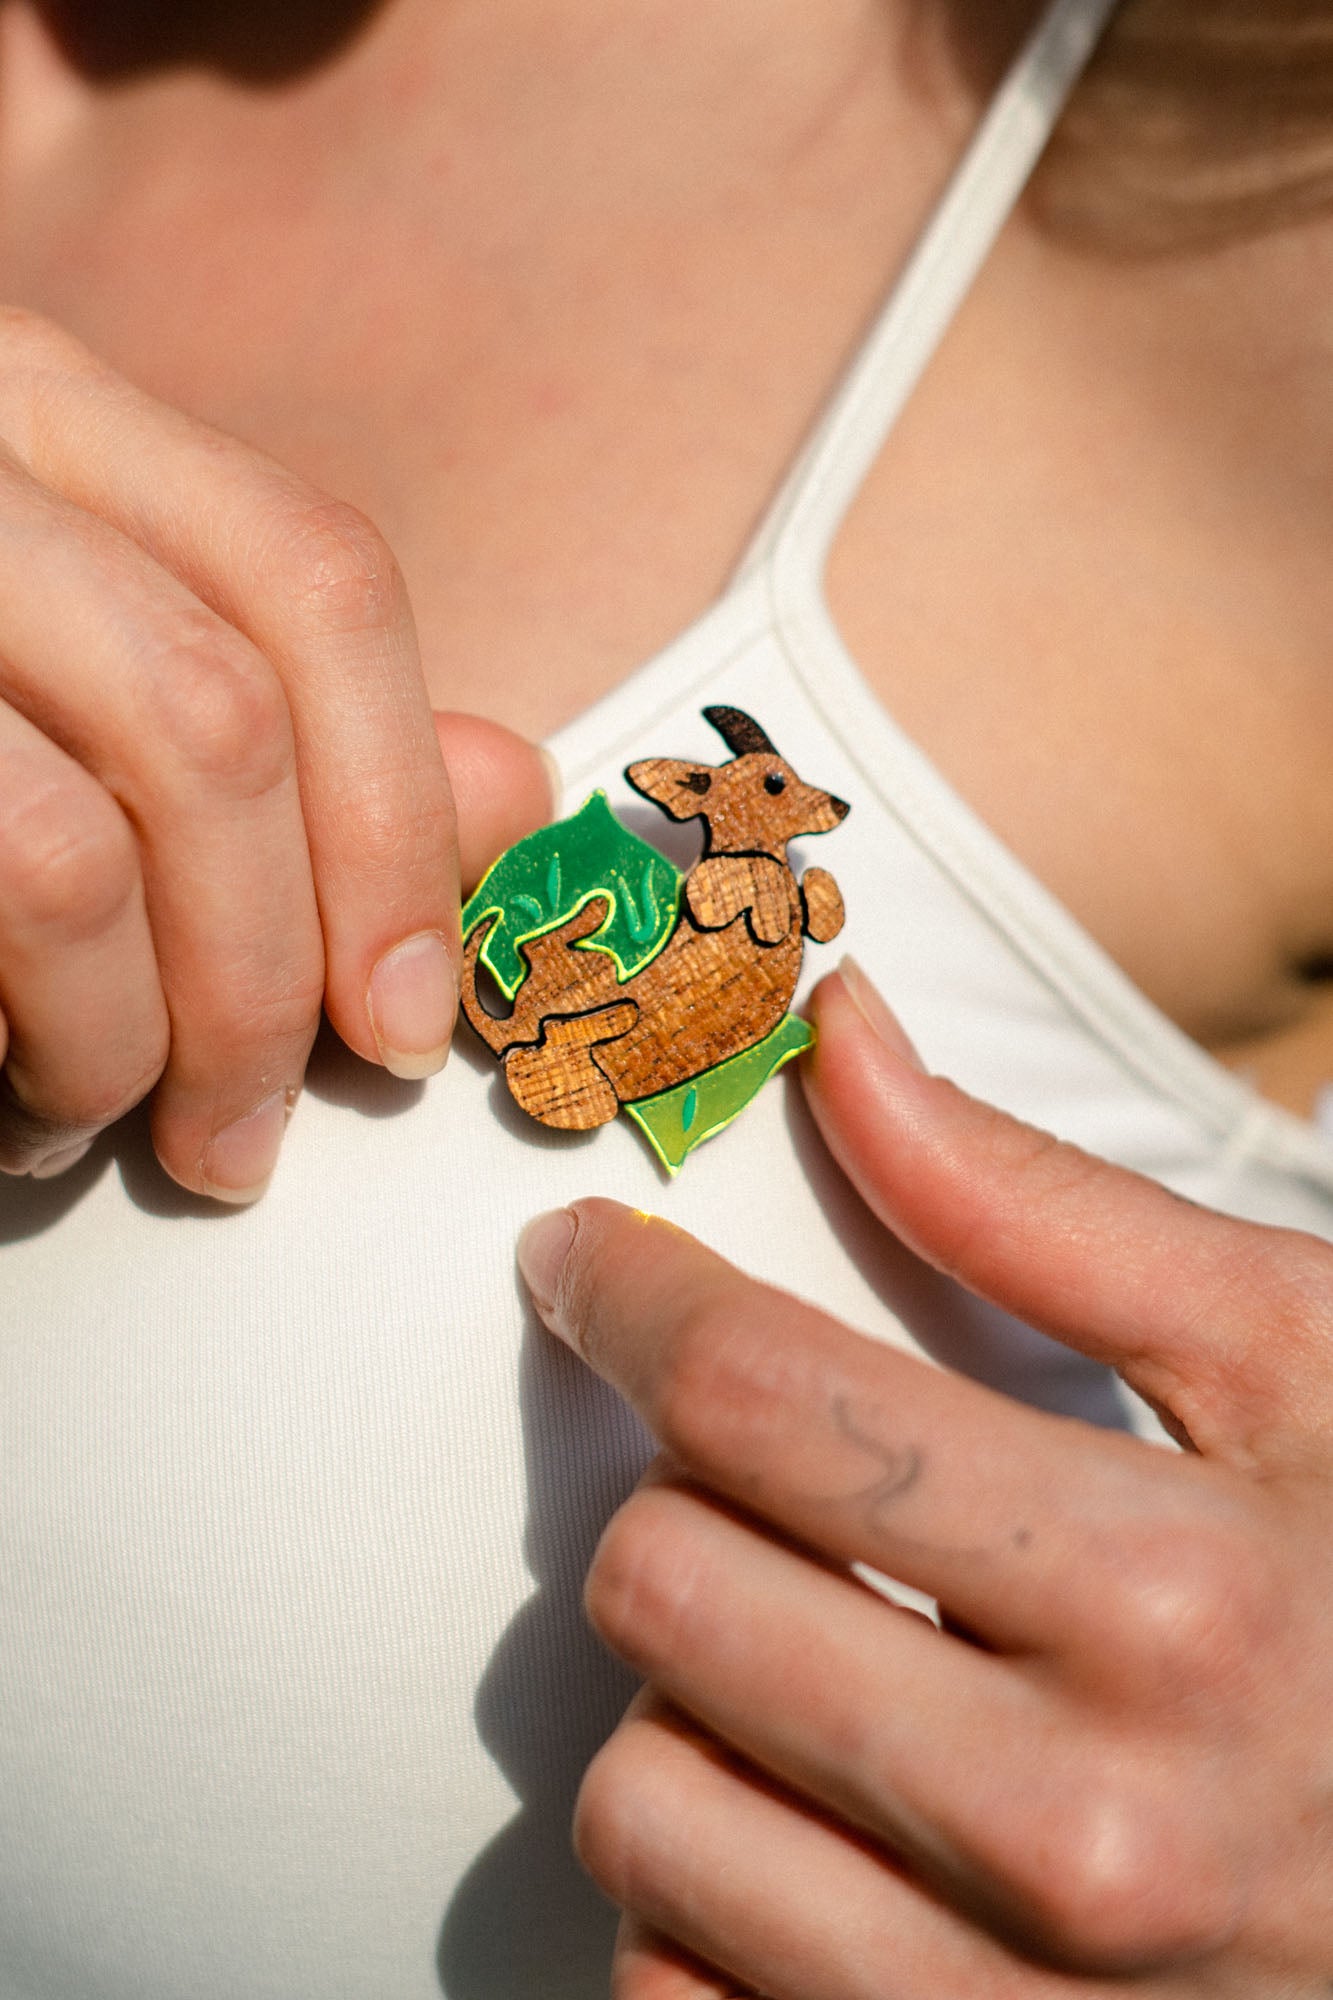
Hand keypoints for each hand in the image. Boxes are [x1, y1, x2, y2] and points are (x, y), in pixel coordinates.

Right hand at [0, 309, 551, 1198]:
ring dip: (121, 1046)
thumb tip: (512, 792)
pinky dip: (4, 1055)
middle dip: (273, 978)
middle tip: (254, 1131)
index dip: (398, 819)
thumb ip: (293, 707)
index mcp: (48, 417)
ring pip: (68, 855)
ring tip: (100, 1118)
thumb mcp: (83, 654)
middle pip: (217, 730)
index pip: (314, 579)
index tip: (417, 1008)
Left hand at [518, 961, 1332, 1997]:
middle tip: (761, 1486)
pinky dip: (705, 1893)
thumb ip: (1037, 1204)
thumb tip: (837, 1036)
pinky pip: (672, 1996)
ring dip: (682, 1699)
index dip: (627, 1293)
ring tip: (810, 1658)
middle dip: (678, 1498)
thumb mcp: (1293, 1363)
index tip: (584, 1261)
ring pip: (641, 1805)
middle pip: (663, 1593)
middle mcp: (1082, 1835)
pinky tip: (820, 1823)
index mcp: (1169, 1595)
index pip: (757, 1400)